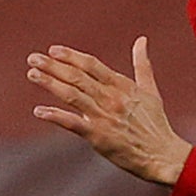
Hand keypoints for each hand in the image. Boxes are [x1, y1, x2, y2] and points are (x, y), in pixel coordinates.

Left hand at [29, 36, 194, 186]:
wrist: (162, 155)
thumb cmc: (155, 124)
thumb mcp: (150, 90)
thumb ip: (142, 64)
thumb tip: (142, 40)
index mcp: (122, 86)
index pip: (92, 65)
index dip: (71, 56)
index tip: (53, 50)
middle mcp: (111, 97)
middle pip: (77, 77)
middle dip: (53, 66)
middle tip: (33, 58)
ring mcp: (104, 116)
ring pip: (72, 95)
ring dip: (50, 83)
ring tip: (33, 74)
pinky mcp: (98, 136)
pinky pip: (72, 123)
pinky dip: (55, 116)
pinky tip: (38, 111)